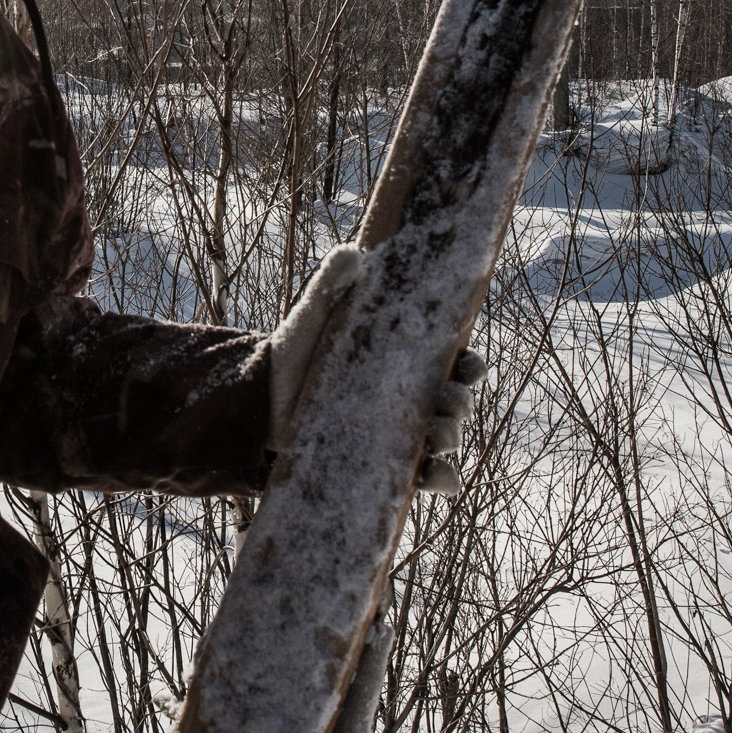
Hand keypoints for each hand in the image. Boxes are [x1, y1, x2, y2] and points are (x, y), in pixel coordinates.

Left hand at [265, 244, 484, 493]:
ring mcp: (400, 432)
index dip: (470, 364)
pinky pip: (427, 477)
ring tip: (434, 433)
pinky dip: (442, 479)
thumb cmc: (295, 354)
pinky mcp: (384, 464)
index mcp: (404, 360)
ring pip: (446, 438)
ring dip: (451, 437)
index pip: (454, 361)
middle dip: (459, 401)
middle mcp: (410, 397)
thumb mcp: (313, 316)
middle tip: (446, 398)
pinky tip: (437, 475)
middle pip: (455, 401)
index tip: (467, 362)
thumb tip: (352, 253)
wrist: (261, 401)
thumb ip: (330, 284)